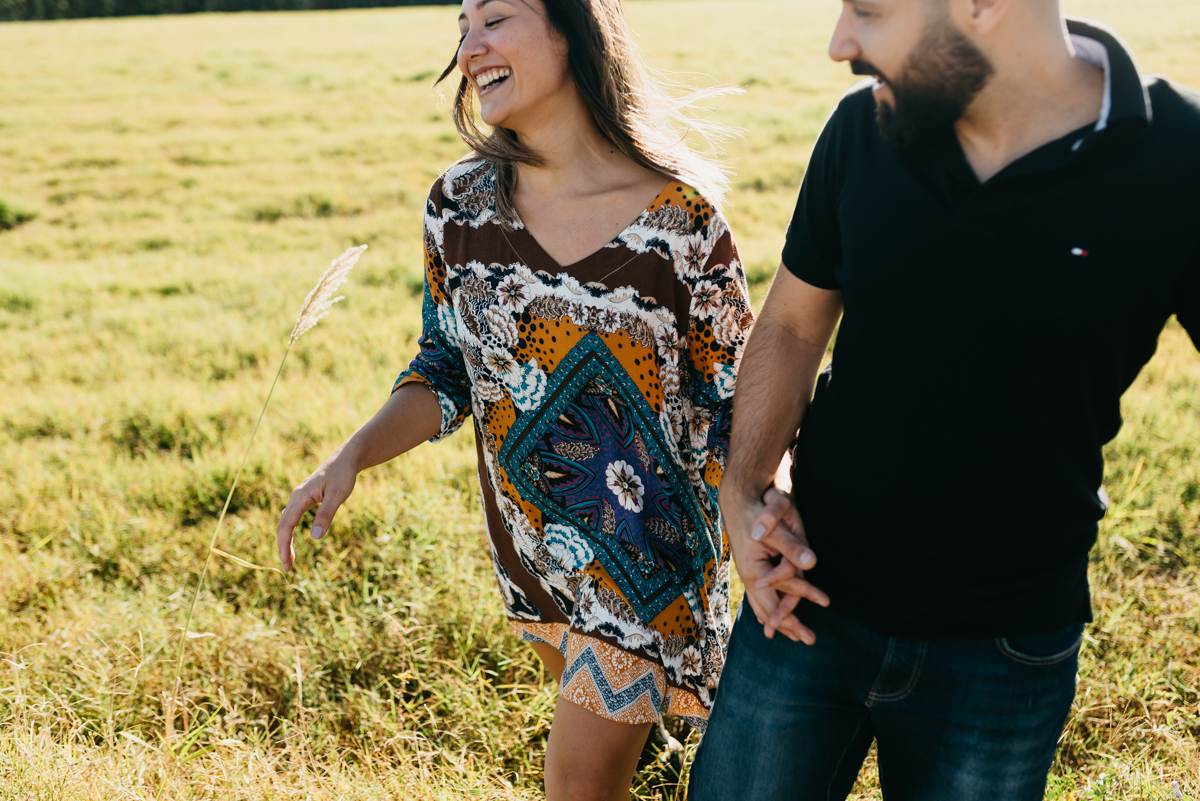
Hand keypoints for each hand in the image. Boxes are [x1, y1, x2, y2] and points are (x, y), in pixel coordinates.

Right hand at [275, 446, 358, 571]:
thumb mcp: (338, 495)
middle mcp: (295, 498)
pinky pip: (292, 518)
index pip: (286, 526)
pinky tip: (292, 542)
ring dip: (285, 541)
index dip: (284, 546)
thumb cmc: (343, 475)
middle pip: (282, 526)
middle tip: (288, 568)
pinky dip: (290, 532)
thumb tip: (315, 537)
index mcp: (300, 497)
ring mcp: (298, 498)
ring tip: (290, 560)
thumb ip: (326, 514)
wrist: (346, 459)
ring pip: (285, 523)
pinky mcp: (304, 499)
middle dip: (283, 547)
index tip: (287, 563)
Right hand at [722, 484, 827, 643]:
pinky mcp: (750, 569)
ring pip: (762, 605)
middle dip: (788, 626)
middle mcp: (748, 576)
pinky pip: (758, 597)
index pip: (779, 596)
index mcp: (754, 570)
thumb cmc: (757, 510)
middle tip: (809, 640)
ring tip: (794, 635)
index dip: (800, 606)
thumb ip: (793, 546)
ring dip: (778, 621)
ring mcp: (747, 573)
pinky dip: (766, 609)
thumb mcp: (777, 527)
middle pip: (768, 608)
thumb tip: (811, 563)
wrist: (736, 499)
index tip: (821, 612)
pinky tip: (770, 616)